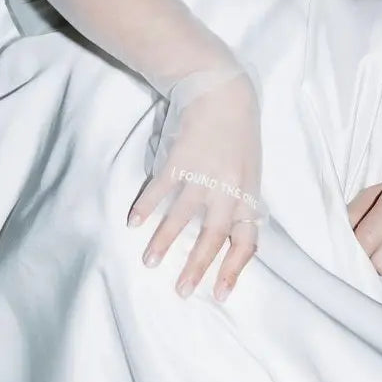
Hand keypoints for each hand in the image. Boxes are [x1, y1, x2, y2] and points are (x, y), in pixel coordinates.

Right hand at [128, 74, 261, 301]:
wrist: (223, 89)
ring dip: (164, 242)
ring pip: (182, 217)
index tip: (219, 292)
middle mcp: (228, 187)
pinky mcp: (180, 158)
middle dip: (197, 267)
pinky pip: (160, 189)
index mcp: (248, 191)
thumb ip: (237, 197)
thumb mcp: (247, 166)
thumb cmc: (236, 129)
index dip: (234, 268)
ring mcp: (203, 173)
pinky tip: (134, 222)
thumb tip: (226, 229)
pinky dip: (146, 207)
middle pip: (213, 236)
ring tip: (149, 262)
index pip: (247, 239)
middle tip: (181, 291)